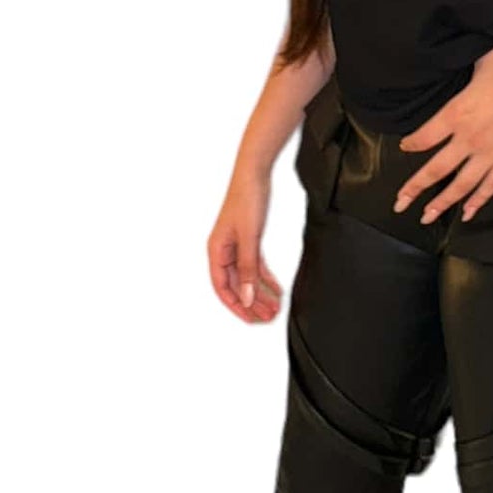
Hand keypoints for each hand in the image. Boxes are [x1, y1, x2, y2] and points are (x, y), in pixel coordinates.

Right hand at [208, 167, 285, 323]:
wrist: (254, 174)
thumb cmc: (246, 200)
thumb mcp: (249, 238)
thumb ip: (248, 270)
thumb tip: (247, 297)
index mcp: (216, 251)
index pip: (223, 288)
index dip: (236, 306)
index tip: (251, 319)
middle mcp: (224, 251)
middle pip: (236, 285)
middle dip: (251, 303)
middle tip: (267, 317)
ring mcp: (236, 246)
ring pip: (247, 277)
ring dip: (260, 293)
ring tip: (274, 308)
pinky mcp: (249, 240)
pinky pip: (256, 266)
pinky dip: (266, 278)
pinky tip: (276, 289)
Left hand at [393, 44, 492, 224]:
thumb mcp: (482, 60)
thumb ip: (463, 70)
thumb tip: (452, 64)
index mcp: (458, 113)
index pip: (424, 137)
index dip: (410, 144)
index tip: (404, 146)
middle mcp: (470, 139)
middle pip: (435, 170)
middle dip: (414, 188)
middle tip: (399, 203)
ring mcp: (490, 154)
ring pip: (460, 186)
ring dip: (441, 203)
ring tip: (426, 217)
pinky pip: (490, 187)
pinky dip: (477, 202)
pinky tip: (467, 214)